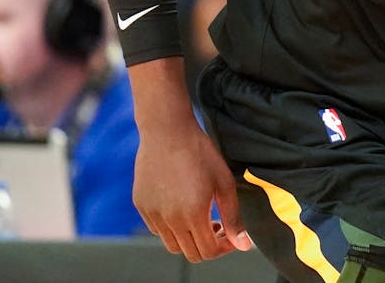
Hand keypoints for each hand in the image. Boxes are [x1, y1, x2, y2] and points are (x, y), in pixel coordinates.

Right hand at [134, 116, 251, 261]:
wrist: (167, 130)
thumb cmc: (199, 152)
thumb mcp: (224, 182)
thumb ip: (233, 216)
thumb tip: (243, 245)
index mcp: (193, 214)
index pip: (208, 252)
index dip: (224, 248)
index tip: (230, 235)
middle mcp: (169, 219)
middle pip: (191, 253)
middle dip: (209, 246)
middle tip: (218, 226)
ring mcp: (152, 214)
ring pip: (173, 245)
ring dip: (189, 239)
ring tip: (200, 217)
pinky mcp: (141, 206)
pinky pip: (157, 230)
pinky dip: (172, 228)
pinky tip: (181, 207)